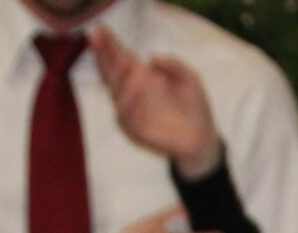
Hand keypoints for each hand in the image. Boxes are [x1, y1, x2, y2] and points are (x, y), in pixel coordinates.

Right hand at [91, 27, 220, 180]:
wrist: (201, 138)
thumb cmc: (194, 106)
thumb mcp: (190, 79)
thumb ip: (174, 65)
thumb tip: (152, 57)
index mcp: (142, 77)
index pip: (121, 58)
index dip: (110, 44)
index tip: (101, 29)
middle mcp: (132, 92)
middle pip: (112, 71)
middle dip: (103, 54)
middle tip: (96, 38)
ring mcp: (130, 111)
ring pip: (116, 91)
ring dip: (119, 76)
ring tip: (130, 66)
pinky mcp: (134, 130)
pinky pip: (125, 115)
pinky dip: (128, 101)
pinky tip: (136, 88)